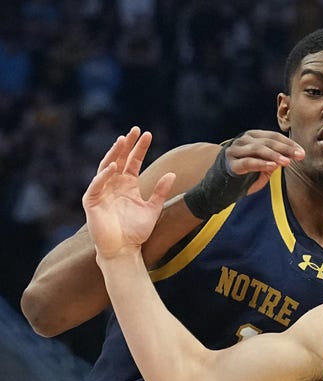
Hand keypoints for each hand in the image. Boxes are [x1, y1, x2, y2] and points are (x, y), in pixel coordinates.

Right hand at [83, 127, 174, 259]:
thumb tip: (172, 173)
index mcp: (128, 185)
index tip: (147, 134)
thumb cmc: (136, 232)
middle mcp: (114, 185)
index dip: (139, 148)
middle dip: (127, 145)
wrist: (124, 250)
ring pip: (106, 167)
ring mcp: (102, 192)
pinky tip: (113, 167)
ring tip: (122, 141)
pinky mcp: (91, 202)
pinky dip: (104, 176)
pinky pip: (96, 185)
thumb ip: (160, 192)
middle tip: (135, 130)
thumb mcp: (152, 209)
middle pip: (120, 159)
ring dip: (114, 154)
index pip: (133, 161)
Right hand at [224, 130, 304, 193]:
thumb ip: (275, 159)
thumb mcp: (264, 166)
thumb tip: (291, 156)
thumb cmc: (246, 174)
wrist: (221, 186)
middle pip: (268, 141)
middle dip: (286, 149)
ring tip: (287, 161)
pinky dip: (261, 163)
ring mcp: (236, 151)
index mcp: (252, 137)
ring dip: (275, 155)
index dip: (289, 143)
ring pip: (258, 149)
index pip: (274, 137)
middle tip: (300, 156)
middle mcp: (243, 140)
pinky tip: (273, 166)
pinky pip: (248, 162)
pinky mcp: (232, 164)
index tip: (302, 152)